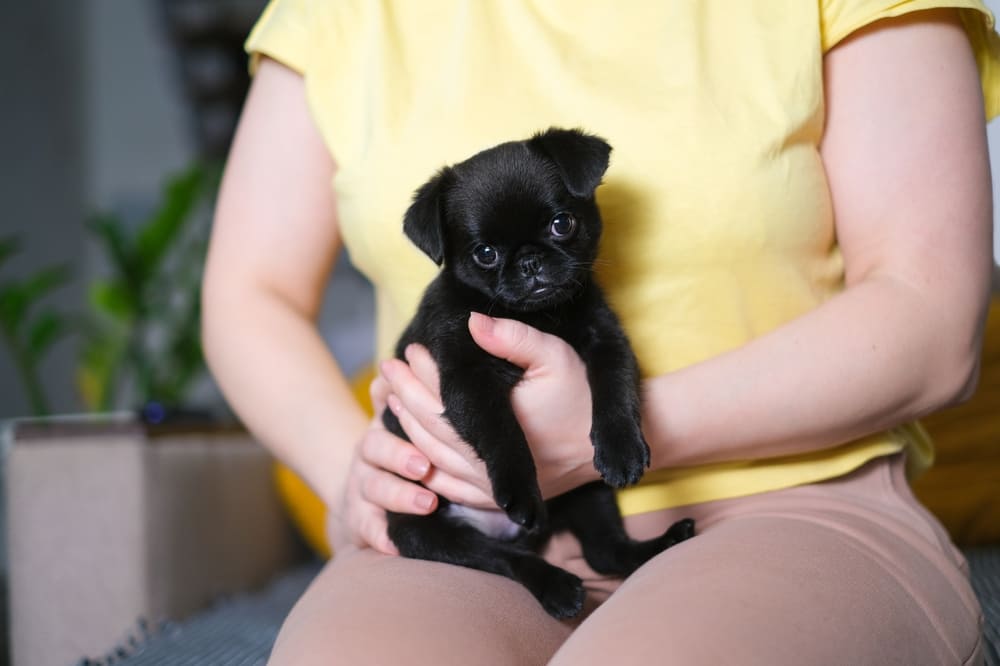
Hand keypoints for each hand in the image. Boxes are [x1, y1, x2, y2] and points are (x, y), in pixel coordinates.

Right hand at [327, 367, 496, 554]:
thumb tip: (391, 369)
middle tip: (426, 468)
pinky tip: (397, 545)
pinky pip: (368, 532)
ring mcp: (361, 493)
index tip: (425, 448)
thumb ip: (401, 396)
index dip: (401, 437)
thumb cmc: (397, 452)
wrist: (362, 494)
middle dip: (400, 460)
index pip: (382, 429)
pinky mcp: (362, 524)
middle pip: (375, 455)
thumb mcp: (399, 422)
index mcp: (379, 434)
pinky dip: (380, 538)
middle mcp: (366, 462)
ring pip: (373, 493)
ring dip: (400, 498)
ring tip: (429, 504)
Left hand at [379, 313, 597, 503]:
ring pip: (428, 458)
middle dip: (406, 394)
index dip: (423, 375)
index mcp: (500, 433)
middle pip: (429, 430)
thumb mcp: (555, 357)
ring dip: (407, 425)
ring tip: (393, 395)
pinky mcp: (486, 500)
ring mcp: (485, 489)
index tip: (412, 350)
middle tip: (389, 368)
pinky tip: (409, 436)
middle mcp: (488, 469)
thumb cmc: (579, 395)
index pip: (445, 402)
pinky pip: (440, 483)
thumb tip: (472, 321)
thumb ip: (514, 338)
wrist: (600, 446)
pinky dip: (419, 459)